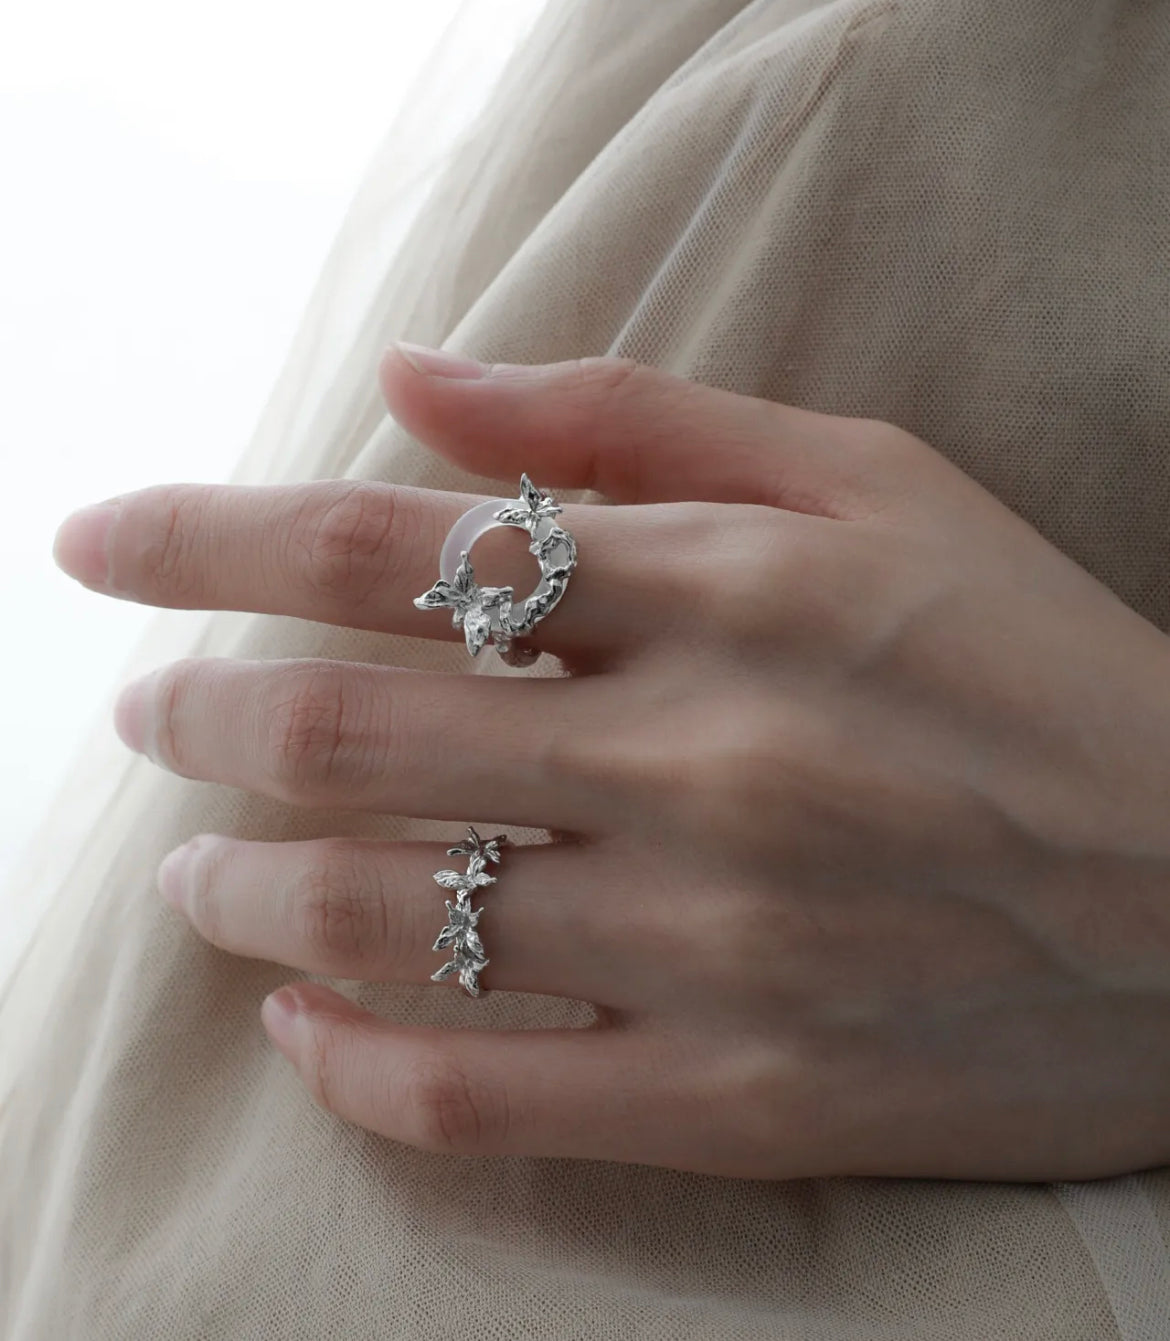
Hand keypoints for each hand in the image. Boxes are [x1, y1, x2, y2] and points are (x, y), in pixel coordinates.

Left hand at [52, 346, 1169, 1180]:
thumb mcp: (870, 483)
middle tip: (143, 714)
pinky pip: (483, 1093)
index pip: (389, 550)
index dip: (208, 537)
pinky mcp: (739, 1098)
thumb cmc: (1039, 666)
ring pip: (386, 920)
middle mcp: (704, 768)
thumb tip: (417, 377)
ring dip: (238, 886)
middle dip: (193, 717)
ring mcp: (714, 950)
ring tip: (188, 867)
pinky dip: (351, 1059)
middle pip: (345, 736)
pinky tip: (296, 1018)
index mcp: (731, 595)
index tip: (104, 545)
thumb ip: (631, 420)